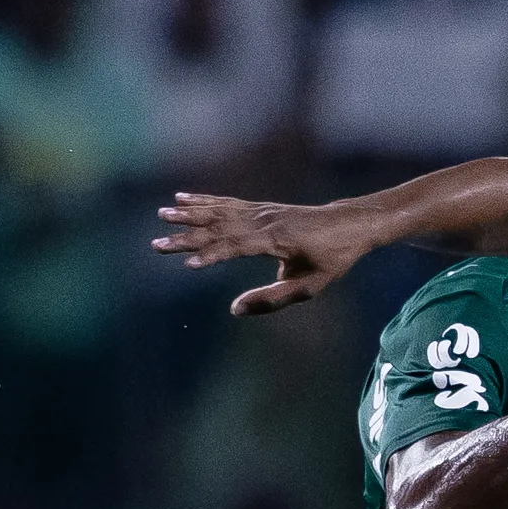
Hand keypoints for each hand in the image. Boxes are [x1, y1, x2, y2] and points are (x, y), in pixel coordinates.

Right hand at [155, 192, 368, 314]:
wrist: (350, 224)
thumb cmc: (333, 258)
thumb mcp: (310, 286)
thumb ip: (272, 298)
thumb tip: (235, 309)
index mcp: (277, 239)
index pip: (236, 246)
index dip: (211, 255)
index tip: (186, 264)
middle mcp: (265, 220)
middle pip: (219, 228)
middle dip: (187, 237)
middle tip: (157, 243)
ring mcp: (262, 210)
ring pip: (219, 211)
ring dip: (189, 214)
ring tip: (162, 214)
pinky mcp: (260, 207)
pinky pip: (227, 203)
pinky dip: (203, 200)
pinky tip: (182, 198)